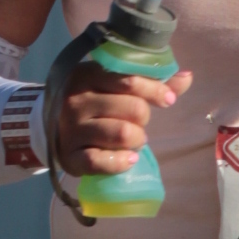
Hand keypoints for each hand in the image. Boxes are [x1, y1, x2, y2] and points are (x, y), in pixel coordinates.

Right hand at [48, 63, 183, 179]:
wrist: (51, 125)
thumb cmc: (93, 101)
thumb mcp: (113, 84)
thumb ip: (149, 81)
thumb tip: (187, 76)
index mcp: (87, 75)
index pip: (130, 81)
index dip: (155, 91)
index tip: (168, 100)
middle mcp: (76, 100)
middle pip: (133, 109)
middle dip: (144, 119)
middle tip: (137, 122)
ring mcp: (71, 129)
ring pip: (122, 135)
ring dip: (137, 141)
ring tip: (133, 140)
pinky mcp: (70, 156)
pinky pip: (101, 162)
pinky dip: (121, 163)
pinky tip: (128, 159)